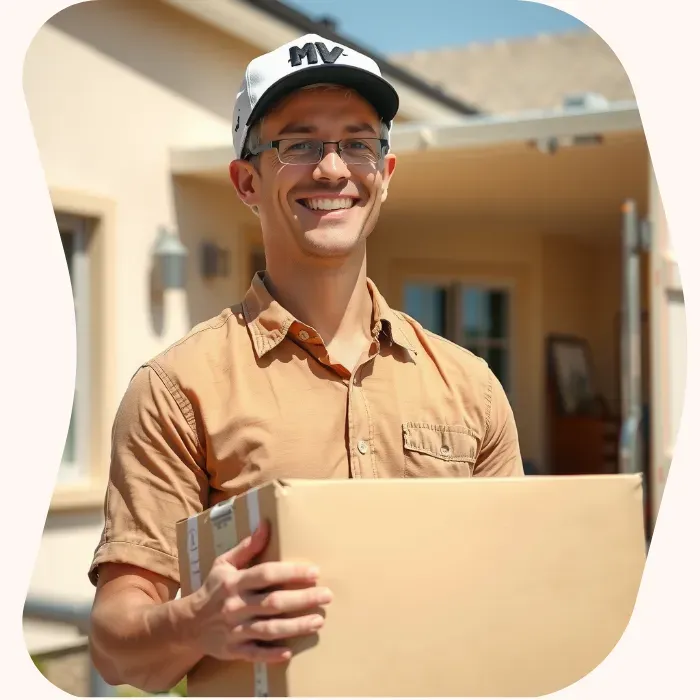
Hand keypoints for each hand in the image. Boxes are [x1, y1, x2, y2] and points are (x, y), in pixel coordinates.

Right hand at [186, 520, 331, 663]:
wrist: (188, 624)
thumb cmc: (213, 589)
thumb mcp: (224, 564)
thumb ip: (247, 547)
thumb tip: (266, 525)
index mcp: (235, 582)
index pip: (266, 574)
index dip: (291, 572)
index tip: (314, 572)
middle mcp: (236, 606)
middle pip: (273, 602)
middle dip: (302, 599)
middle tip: (326, 596)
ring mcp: (235, 630)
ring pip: (269, 629)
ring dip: (295, 627)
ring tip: (318, 621)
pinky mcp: (233, 650)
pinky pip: (254, 654)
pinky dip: (271, 655)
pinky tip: (289, 652)